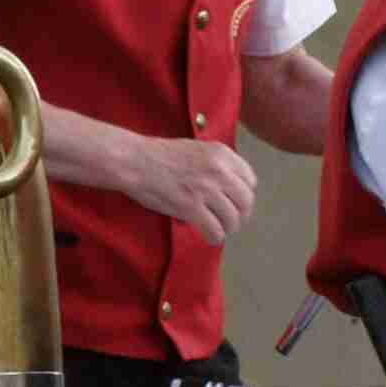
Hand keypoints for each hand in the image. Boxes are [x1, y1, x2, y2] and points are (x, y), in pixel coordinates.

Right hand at [126, 134, 257, 241]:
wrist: (135, 161)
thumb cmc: (160, 155)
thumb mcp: (197, 149)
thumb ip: (216, 164)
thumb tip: (228, 188)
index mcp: (221, 153)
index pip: (250, 180)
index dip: (244, 194)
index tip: (236, 202)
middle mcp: (219, 171)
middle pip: (245, 201)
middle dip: (240, 215)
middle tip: (231, 221)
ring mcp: (206, 190)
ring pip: (232, 218)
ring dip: (228, 228)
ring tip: (219, 230)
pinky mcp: (191, 208)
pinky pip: (215, 230)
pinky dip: (214, 237)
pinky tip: (209, 236)